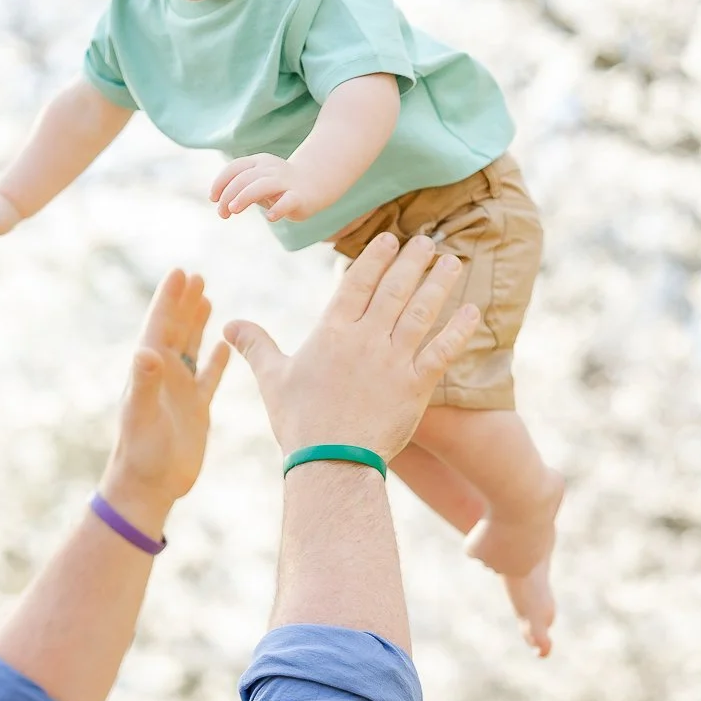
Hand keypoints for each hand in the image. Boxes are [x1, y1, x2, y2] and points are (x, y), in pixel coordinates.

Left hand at [100, 270, 228, 537]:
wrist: (150, 488)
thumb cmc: (141, 455)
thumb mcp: (142, 417)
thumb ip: (144, 384)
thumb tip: (145, 351)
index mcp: (149, 372)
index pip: (159, 326)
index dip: (168, 299)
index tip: (180, 272)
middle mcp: (164, 377)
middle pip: (175, 330)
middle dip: (184, 302)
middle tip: (195, 275)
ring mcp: (181, 392)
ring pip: (191, 348)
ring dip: (196, 323)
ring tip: (206, 296)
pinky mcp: (196, 409)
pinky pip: (208, 377)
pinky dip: (215, 360)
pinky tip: (223, 345)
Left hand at [210, 153, 318, 222]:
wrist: (315, 183)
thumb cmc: (279, 187)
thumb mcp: (257, 185)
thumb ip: (240, 191)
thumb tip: (220, 205)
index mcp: (258, 163)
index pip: (234, 168)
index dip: (221, 182)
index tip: (213, 199)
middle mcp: (270, 169)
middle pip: (244, 178)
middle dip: (228, 195)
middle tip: (222, 213)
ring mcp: (285, 182)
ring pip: (261, 186)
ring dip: (244, 197)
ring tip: (233, 210)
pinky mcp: (298, 196)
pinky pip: (287, 201)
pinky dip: (277, 209)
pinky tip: (269, 218)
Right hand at [224, 234, 479, 459]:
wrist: (330, 462)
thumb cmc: (299, 422)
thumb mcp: (272, 379)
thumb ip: (256, 346)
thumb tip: (228, 326)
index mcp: (331, 333)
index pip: (358, 283)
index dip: (375, 257)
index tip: (390, 238)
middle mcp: (365, 340)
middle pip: (394, 289)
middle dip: (412, 261)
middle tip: (427, 242)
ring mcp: (393, 361)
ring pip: (421, 312)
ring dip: (438, 284)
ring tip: (451, 262)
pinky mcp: (415, 386)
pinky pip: (441, 351)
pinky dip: (458, 330)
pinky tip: (472, 311)